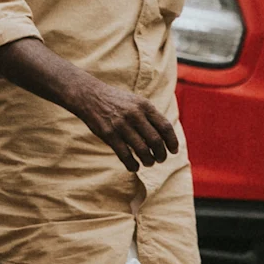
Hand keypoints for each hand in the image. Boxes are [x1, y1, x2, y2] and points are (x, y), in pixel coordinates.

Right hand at [63, 67, 182, 170]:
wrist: (91, 96)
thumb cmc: (117, 102)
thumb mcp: (136, 102)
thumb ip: (150, 116)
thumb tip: (165, 136)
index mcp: (145, 106)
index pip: (165, 127)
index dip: (172, 141)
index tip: (173, 151)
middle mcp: (135, 115)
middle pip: (156, 140)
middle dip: (161, 154)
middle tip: (160, 159)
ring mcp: (121, 125)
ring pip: (142, 150)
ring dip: (148, 160)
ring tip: (149, 163)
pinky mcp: (109, 134)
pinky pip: (125, 155)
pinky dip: (132, 164)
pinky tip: (134, 167)